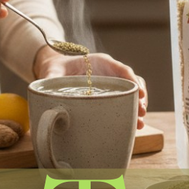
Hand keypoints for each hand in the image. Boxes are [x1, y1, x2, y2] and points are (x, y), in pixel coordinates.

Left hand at [33, 47, 147, 129]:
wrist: (54, 70)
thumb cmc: (54, 69)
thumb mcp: (51, 73)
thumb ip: (50, 80)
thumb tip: (46, 94)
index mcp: (100, 63)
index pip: (123, 70)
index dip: (133, 81)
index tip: (140, 94)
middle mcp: (109, 73)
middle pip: (132, 83)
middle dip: (139, 98)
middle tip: (142, 114)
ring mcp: (111, 85)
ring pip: (131, 94)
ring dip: (138, 108)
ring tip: (140, 124)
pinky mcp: (109, 96)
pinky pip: (123, 102)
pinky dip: (129, 113)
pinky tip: (133, 126)